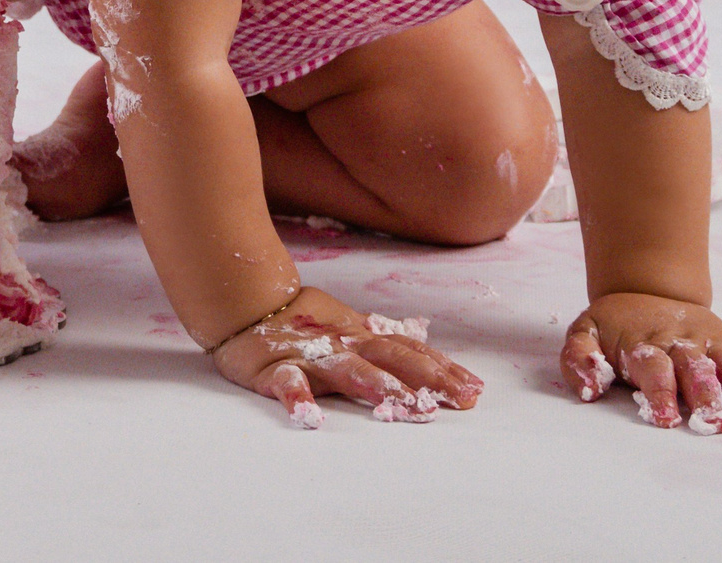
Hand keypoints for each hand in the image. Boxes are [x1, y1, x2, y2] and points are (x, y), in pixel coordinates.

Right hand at [210, 286, 482, 427]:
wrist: (246, 304)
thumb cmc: (301, 321)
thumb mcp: (348, 325)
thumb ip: (382, 340)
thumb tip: (426, 349)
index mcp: (362, 336)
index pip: (410, 352)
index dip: (443, 370)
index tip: (475, 389)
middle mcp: (345, 344)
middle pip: (393, 359)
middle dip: (429, 379)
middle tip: (462, 399)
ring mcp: (312, 355)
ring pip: (349, 370)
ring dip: (378, 386)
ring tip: (405, 404)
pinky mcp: (276, 367)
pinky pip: (287, 384)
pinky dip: (297, 399)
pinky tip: (308, 416)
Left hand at [561, 293, 721, 432]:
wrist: (644, 290)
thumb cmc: (613, 326)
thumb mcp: (584, 333)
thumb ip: (580, 359)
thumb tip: (588, 389)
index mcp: (647, 344)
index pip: (654, 369)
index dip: (660, 392)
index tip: (665, 418)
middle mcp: (683, 344)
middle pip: (697, 371)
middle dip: (708, 397)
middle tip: (717, 422)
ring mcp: (711, 344)